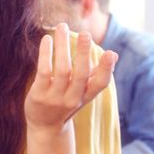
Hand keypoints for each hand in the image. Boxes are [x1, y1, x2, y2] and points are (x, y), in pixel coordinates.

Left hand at [24, 24, 115, 138]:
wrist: (45, 126)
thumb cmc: (66, 101)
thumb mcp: (83, 91)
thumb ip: (95, 73)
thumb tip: (114, 54)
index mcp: (86, 95)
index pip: (101, 84)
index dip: (106, 69)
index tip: (111, 53)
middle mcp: (73, 98)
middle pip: (80, 75)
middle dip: (83, 54)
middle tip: (85, 34)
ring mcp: (55, 98)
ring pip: (62, 69)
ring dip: (63, 46)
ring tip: (62, 27)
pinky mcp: (38, 95)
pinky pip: (44, 71)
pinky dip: (46, 54)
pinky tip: (47, 39)